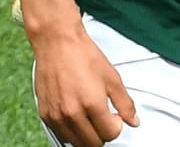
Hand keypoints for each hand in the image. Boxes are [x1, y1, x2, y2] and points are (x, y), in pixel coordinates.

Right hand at [32, 29, 139, 145]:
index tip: (115, 116)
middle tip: (103, 118)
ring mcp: (56, 116)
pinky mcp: (45, 114)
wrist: (57, 43)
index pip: (110, 135)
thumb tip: (134, 122)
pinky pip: (61, 134)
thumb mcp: (112, 77)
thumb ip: (125, 103)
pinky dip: (71, 130)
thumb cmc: (85, 56)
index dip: (116, 126)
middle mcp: (72, 114)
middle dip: (102, 134)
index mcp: (92, 104)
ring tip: (89, 115)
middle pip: (93, 143)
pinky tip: (76, 114)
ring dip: (86, 135)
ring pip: (76, 142)